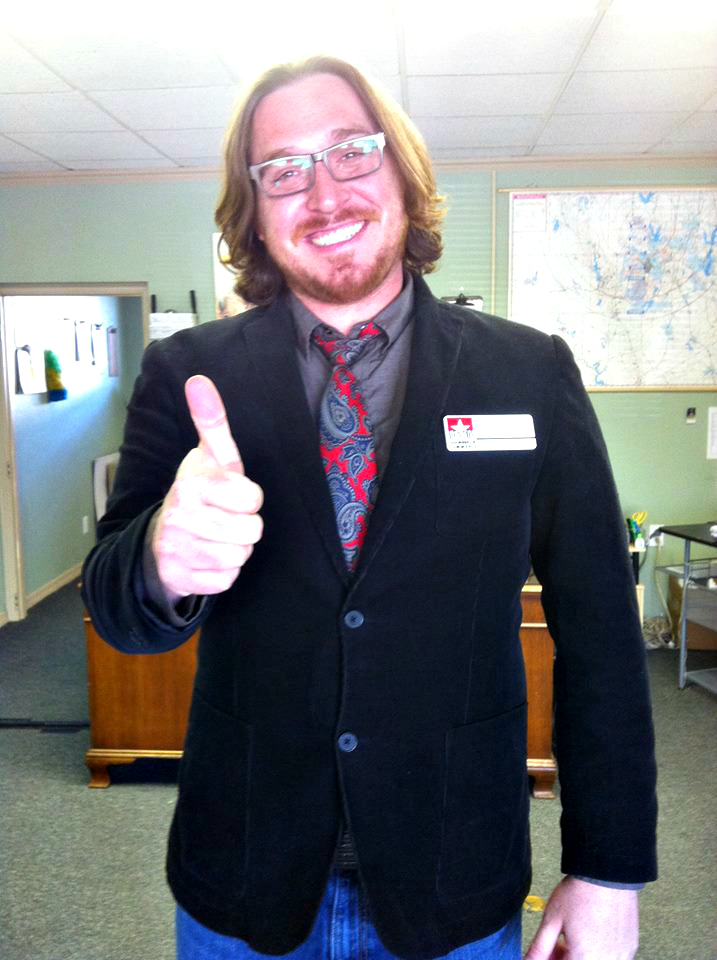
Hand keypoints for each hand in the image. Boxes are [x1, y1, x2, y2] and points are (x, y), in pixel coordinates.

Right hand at [152, 375, 263, 603]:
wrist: (161, 538)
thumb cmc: (200, 492)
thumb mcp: (209, 456)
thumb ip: (211, 420)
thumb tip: (199, 379)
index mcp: (190, 482)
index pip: (252, 497)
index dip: (248, 497)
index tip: (231, 494)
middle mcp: (178, 514)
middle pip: (251, 531)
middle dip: (245, 526)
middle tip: (224, 517)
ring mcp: (176, 549)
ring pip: (240, 556)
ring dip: (235, 549)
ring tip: (216, 536)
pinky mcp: (181, 579)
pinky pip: (227, 580)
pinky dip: (223, 571)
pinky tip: (206, 557)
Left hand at [524, 877, 638, 959]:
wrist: (607, 872)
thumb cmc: (580, 893)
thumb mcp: (552, 920)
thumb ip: (539, 947)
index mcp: (584, 958)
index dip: (551, 958)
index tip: (546, 950)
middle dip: (566, 957)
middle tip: (559, 942)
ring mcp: (621, 956)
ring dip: (582, 955)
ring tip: (575, 934)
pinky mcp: (630, 947)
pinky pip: (611, 957)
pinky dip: (599, 951)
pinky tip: (592, 932)